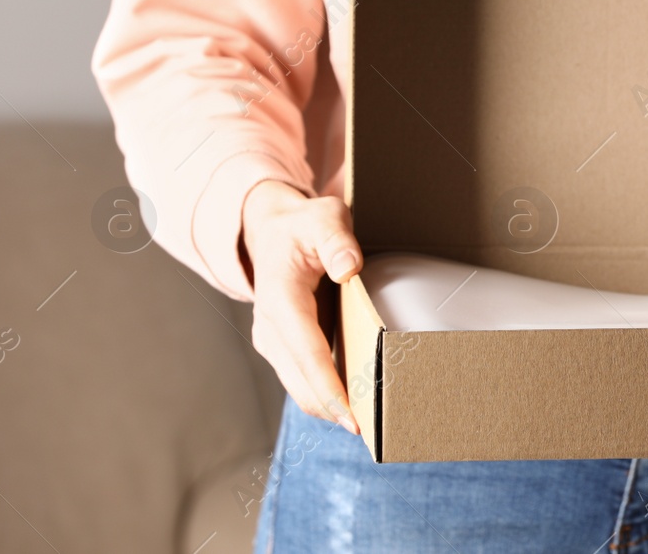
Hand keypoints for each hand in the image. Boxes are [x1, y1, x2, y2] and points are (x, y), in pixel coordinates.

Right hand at [240, 180, 362, 432]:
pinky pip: (304, 378)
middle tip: (377, 430)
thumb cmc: (302, 225)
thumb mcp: (322, 217)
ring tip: (371, 422)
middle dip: (334, 408)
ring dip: (330, 406)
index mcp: (280, 297)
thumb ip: (336, 240)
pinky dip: (326, 393)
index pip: (305, 351)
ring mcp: (274, 340)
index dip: (328, 386)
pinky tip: (355, 402)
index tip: (351, 418)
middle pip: (302, 381)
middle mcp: (270, 326)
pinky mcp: (282, 346)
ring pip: (300, 386)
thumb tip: (348, 267)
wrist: (271, 231)